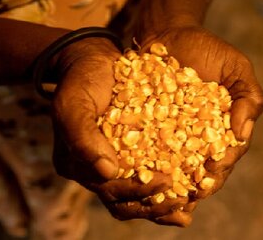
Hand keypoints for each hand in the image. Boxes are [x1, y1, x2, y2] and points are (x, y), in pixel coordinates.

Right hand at [51, 37, 193, 225]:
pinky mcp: (128, 145)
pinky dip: (165, 180)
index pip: (106, 189)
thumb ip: (82, 137)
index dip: (135, 192)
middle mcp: (93, 165)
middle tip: (183, 201)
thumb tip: (107, 173)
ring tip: (190, 203)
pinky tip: (189, 181)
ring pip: (136, 190)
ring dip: (162, 200)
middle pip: (123, 199)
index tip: (164, 182)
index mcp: (76, 162)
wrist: (91, 60)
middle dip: (153, 203)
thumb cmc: (79, 79)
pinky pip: (147, 168)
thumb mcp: (73, 103)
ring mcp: (112, 157)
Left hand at [141, 25, 262, 198]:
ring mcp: (168, 126)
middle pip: (196, 163)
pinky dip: (143, 154)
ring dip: (167, 176)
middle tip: (185, 195)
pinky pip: (144, 139)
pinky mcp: (146, 118)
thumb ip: (249, 97)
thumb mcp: (236, 68)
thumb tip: (241, 132)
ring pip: (170, 158)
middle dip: (193, 181)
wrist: (169, 32)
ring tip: (162, 189)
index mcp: (219, 125)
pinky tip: (138, 166)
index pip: (224, 153)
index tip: (210, 177)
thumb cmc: (206, 48)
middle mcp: (194, 131)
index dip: (219, 168)